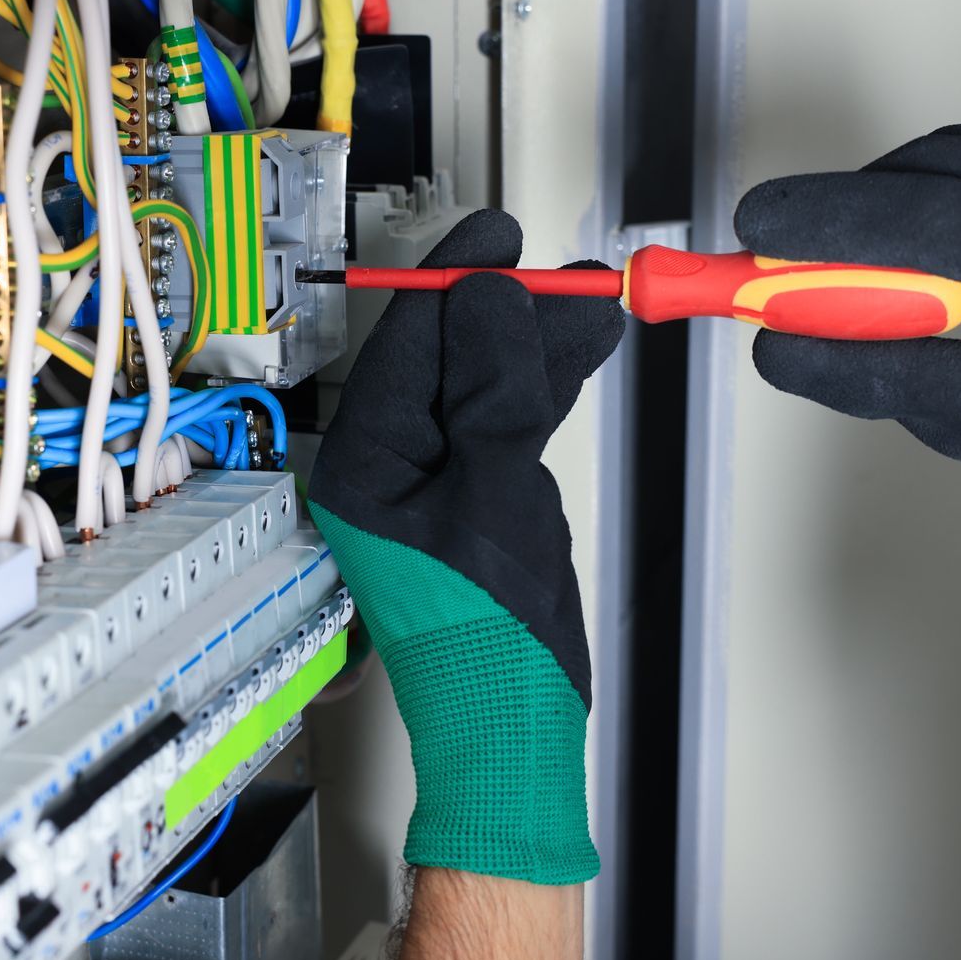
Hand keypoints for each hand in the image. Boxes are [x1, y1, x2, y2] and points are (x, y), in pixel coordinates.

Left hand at [308, 209, 622, 883]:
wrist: (516, 728)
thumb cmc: (491, 633)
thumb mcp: (495, 492)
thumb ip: (492, 389)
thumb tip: (488, 293)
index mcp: (364, 463)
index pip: (406, 344)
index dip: (457, 280)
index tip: (500, 232)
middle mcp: (386, 465)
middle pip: (446, 358)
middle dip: (508, 310)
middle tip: (569, 271)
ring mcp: (432, 483)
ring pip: (482, 386)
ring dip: (536, 345)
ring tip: (596, 302)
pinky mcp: (473, 500)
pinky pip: (503, 422)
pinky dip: (540, 389)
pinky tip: (580, 353)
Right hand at [736, 111, 960, 556]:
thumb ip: (873, 377)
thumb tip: (779, 346)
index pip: (922, 216)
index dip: (825, 220)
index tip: (755, 227)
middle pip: (923, 174)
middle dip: (839, 213)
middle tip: (771, 249)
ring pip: (945, 154)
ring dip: (886, 200)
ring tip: (853, 264)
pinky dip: (931, 184)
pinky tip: (915, 231)